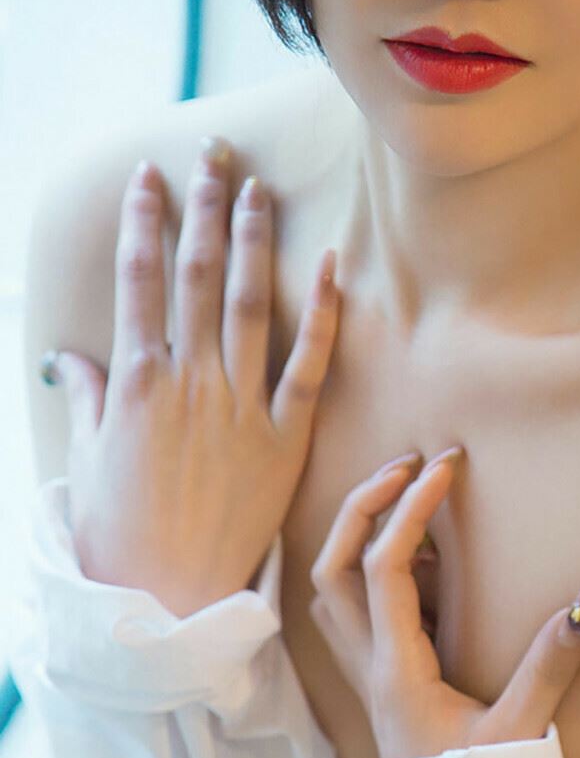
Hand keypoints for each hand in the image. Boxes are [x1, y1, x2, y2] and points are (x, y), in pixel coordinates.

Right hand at [45, 139, 339, 615]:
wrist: (166, 600)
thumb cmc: (119, 535)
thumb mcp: (90, 460)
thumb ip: (90, 399)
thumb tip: (72, 358)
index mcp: (136, 383)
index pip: (139, 280)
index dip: (147, 221)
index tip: (153, 177)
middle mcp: (188, 383)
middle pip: (195, 276)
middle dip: (204, 209)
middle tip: (215, 156)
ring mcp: (239, 408)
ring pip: (247, 305)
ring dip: (253, 241)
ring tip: (259, 190)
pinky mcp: (284, 440)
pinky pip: (309, 366)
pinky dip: (321, 313)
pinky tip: (330, 265)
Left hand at [308, 447, 579, 757]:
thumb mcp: (522, 733)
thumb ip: (552, 669)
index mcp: (395, 670)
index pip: (384, 568)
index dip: (410, 509)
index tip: (446, 469)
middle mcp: (368, 666)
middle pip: (331, 566)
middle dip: (363, 505)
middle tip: (410, 465)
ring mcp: (368, 675)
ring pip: (334, 587)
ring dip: (362, 533)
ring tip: (416, 498)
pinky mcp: (381, 683)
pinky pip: (360, 609)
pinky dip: (382, 569)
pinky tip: (434, 561)